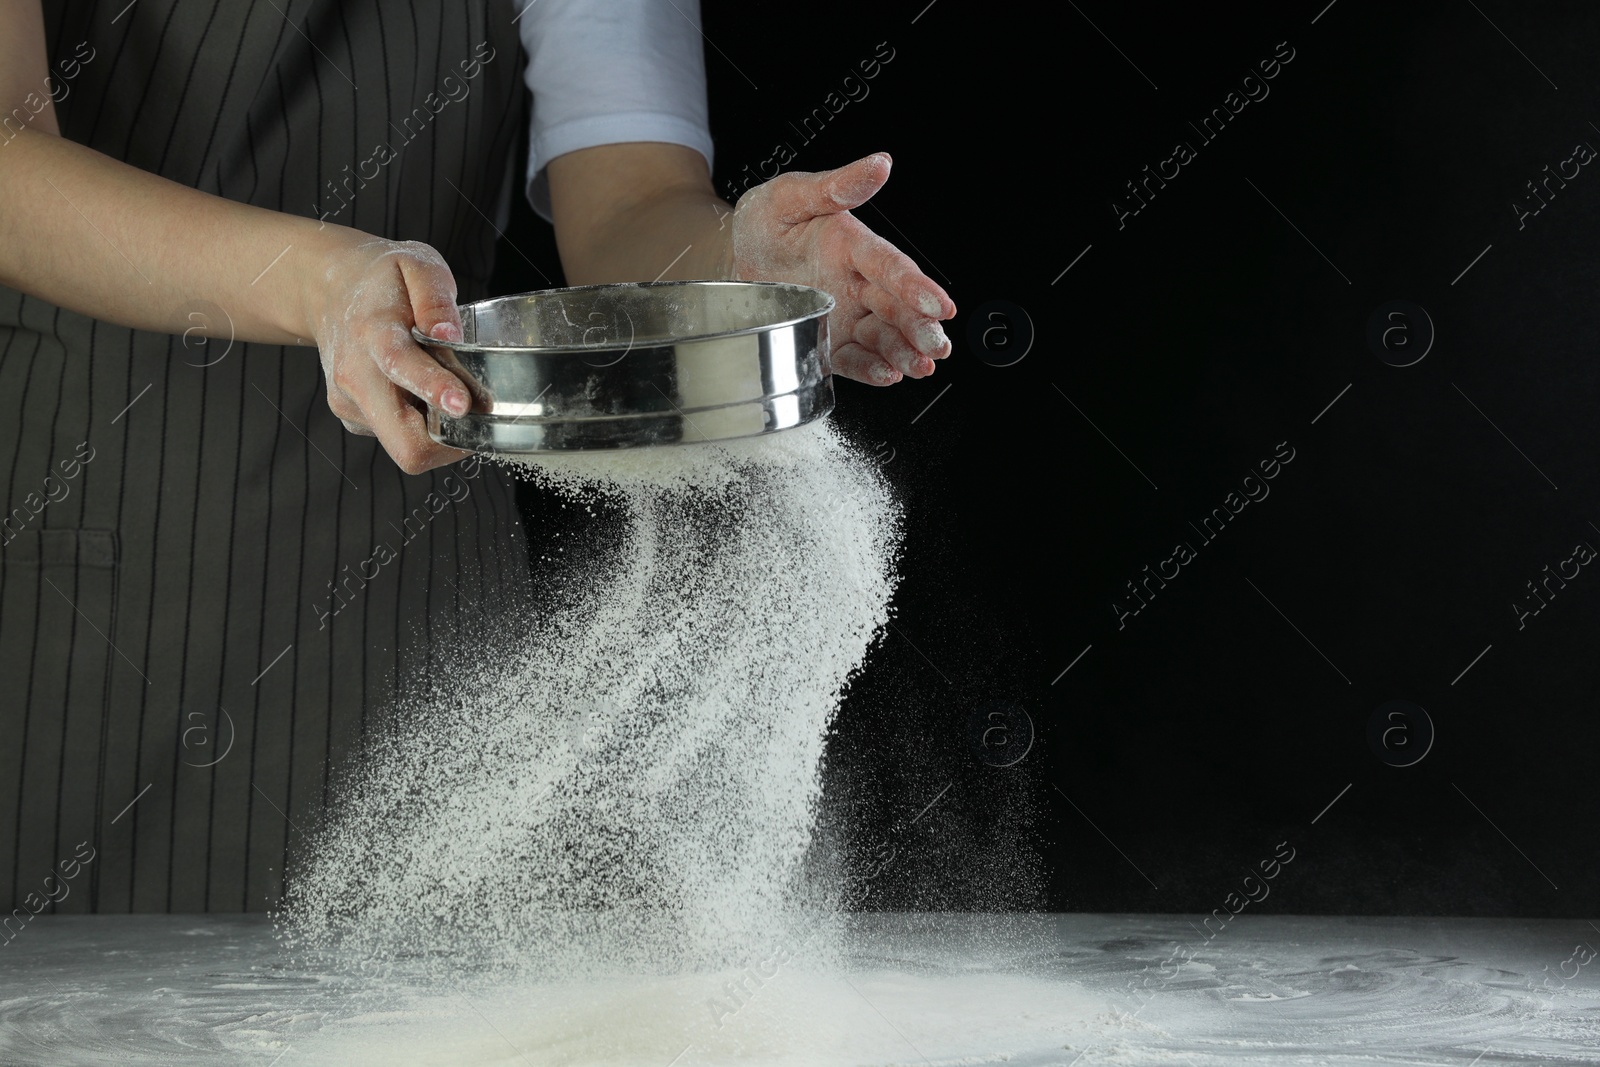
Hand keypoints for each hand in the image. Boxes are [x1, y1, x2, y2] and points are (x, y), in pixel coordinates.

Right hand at [308, 237, 473, 473]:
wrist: (330, 291)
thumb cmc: (382, 280)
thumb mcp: (417, 265)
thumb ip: (435, 297)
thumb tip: (449, 334)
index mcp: (374, 332)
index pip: (401, 366)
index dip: (435, 389)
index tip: (461, 404)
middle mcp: (355, 375)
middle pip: (404, 442)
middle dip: (447, 446)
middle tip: (479, 420)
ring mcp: (350, 402)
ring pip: (405, 446)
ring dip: (437, 432)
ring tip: (444, 390)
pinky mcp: (352, 417)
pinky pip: (396, 437)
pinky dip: (419, 423)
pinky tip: (418, 391)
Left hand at [728, 152, 953, 385]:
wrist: (731, 260)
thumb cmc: (763, 223)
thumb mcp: (789, 197)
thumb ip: (834, 187)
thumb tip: (879, 164)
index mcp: (852, 246)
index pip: (890, 266)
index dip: (916, 286)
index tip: (938, 304)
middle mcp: (855, 282)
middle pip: (897, 307)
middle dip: (920, 327)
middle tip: (937, 344)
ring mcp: (844, 315)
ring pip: (884, 336)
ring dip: (905, 352)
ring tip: (920, 366)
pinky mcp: (829, 341)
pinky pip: (854, 359)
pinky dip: (872, 370)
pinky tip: (889, 375)